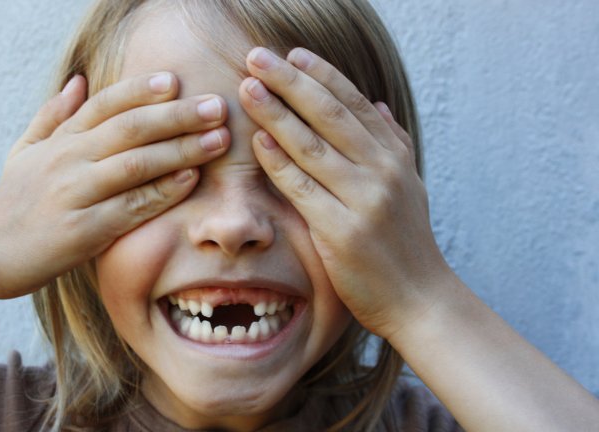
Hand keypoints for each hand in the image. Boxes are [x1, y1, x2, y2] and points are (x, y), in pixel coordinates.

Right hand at [0, 73, 229, 298]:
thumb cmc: (9, 201)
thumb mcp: (23, 151)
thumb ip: (52, 116)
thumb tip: (79, 80)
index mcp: (59, 141)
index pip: (105, 104)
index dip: (140, 90)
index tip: (175, 79)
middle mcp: (69, 160)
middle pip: (130, 128)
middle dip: (178, 115)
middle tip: (217, 106)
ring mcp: (76, 194)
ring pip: (136, 164)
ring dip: (182, 149)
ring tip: (218, 139)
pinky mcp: (84, 231)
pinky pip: (131, 207)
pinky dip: (163, 191)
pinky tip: (191, 179)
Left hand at [239, 47, 449, 339]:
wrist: (418, 299)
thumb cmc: (406, 243)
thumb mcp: (409, 186)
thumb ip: (392, 142)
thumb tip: (377, 104)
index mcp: (394, 157)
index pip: (354, 104)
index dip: (323, 75)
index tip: (293, 53)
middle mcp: (382, 171)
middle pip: (330, 115)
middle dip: (291, 82)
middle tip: (258, 57)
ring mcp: (363, 200)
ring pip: (312, 146)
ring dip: (276, 113)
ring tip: (249, 88)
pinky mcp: (341, 231)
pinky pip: (302, 188)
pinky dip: (279, 161)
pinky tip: (258, 140)